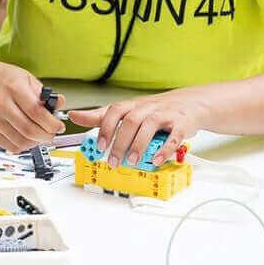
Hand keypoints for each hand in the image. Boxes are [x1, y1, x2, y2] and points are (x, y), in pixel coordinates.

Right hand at [0, 59, 64, 152]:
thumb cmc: (2, 77)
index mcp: (13, 88)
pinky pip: (12, 147)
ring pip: (22, 142)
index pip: (36, 112)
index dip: (52, 123)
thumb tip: (59, 103)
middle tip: (52, 132)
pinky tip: (28, 137)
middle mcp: (2, 104)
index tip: (59, 126)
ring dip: (37, 142)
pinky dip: (24, 146)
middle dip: (47, 135)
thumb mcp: (26, 77)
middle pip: (30, 130)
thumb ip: (43, 93)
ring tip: (41, 135)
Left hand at [69, 89, 206, 168]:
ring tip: (131, 162)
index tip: (100, 146)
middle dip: (120, 142)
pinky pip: (173, 136)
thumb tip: (75, 116)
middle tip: (114, 161)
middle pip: (130, 121)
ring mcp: (164, 115)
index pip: (114, 111)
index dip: (106, 128)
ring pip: (149, 127)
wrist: (188, 103)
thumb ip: (101, 116)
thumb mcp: (126, 110)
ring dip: (139, 145)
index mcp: (131, 105)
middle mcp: (146, 108)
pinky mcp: (181, 124)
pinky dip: (165, 149)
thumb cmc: (153, 110)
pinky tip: (156, 159)